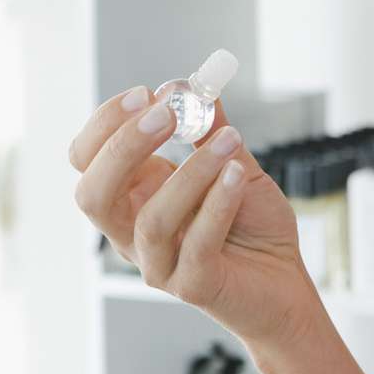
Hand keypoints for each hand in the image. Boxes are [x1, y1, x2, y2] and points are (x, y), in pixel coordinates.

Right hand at [69, 87, 317, 349]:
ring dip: (190, 173)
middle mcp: (133, 233)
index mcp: (131, 198)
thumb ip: (212, 131)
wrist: (287, 283)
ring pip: (151, 220)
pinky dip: (217, 204)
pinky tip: (236, 176)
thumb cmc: (252, 226)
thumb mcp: (232, 165)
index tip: (146, 93)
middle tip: (164, 114)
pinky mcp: (193, 287)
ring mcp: (158, 264)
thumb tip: (195, 86)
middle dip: (122, 148)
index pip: (87, 160)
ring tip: (229, 140)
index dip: (105, 125)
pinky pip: (196, 245)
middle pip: (93, 194)